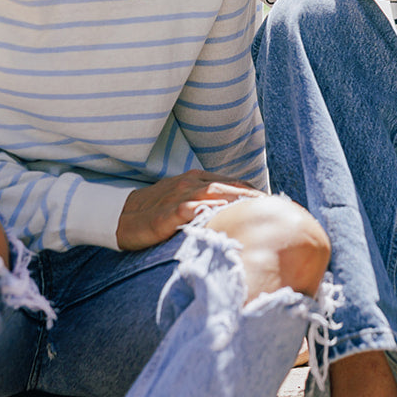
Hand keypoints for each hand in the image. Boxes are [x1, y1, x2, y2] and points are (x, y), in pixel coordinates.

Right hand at [115, 169, 262, 250]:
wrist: (119, 217)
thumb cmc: (156, 211)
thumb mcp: (185, 202)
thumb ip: (209, 204)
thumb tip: (236, 214)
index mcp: (198, 180)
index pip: (235, 184)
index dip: (256, 193)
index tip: (276, 204)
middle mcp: (191, 183)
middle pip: (230, 187)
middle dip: (255, 197)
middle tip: (276, 208)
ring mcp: (179, 196)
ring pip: (215, 193)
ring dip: (239, 200)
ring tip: (259, 209)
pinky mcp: (167, 213)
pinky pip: (190, 209)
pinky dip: (208, 210)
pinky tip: (223, 215)